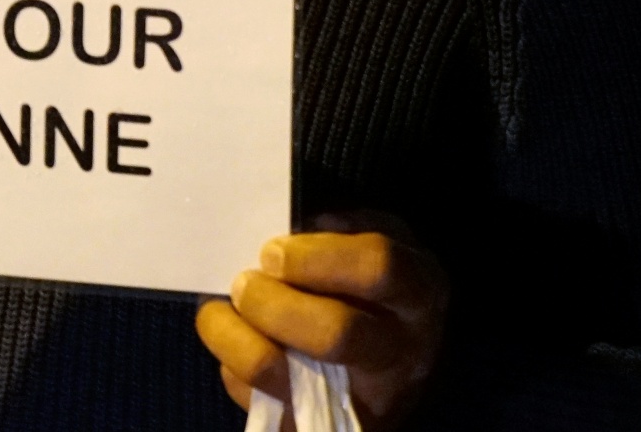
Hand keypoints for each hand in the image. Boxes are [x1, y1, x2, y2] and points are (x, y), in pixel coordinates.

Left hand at [196, 213, 446, 428]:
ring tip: (222, 311)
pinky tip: (237, 343)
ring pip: (285, 375)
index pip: (378, 268)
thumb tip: (285, 233)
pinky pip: (262, 402)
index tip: (273, 252)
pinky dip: (234, 371)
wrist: (392, 357)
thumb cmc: (369, 283)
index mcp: (418, 291)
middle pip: (334, 333)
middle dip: (272, 303)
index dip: (316, 257)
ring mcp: (365, 398)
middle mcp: (401, 351)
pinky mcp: (324, 424)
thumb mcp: (370, 240)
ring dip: (236, 338)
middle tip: (244, 283)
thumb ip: (336, 228)